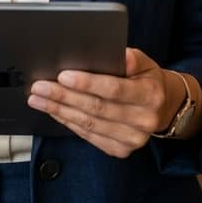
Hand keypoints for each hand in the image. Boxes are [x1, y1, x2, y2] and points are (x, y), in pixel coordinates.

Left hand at [27, 48, 182, 157]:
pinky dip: (68, 122)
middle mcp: (143, 121)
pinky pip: (89, 136)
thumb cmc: (146, 79)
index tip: (63, 75)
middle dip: (63, 96)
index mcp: (150, 95)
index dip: (87, 83)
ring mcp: (132, 139)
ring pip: (89, 124)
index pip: (114, 89)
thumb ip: (129, 58)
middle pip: (96, 108)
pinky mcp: (120, 150)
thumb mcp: (144, 62)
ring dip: (60, 110)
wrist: (162, 107)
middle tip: (40, 86)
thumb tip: (113, 53)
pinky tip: (54, 111)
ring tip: (39, 98)